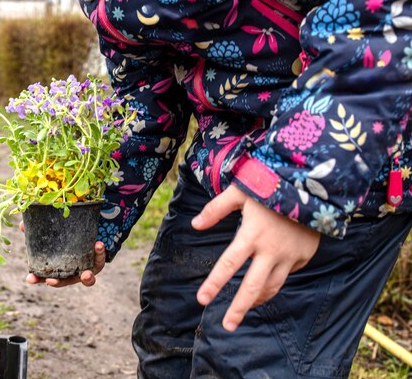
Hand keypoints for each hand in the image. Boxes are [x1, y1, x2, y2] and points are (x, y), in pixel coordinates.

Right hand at [20, 222, 105, 286]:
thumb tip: (22, 225)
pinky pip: (100, 260)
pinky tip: (98, 244)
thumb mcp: (55, 233)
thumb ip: (40, 230)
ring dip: (86, 278)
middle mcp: (72, 272)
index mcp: (59, 267)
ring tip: (85, 274)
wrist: (94, 232)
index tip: (29, 279)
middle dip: (57, 282)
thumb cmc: (68, 236)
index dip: (37, 279)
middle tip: (50, 281)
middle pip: (64, 282)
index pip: (45, 276)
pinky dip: (99, 253)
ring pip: (87, 279)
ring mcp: (86, 269)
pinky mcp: (99, 261)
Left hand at [191, 185, 319, 331]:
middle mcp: (271, 250)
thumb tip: (194, 225)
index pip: (228, 265)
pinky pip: (288, 272)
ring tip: (245, 308)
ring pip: (272, 286)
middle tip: (227, 326)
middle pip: (252, 287)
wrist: (314, 184)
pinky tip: (268, 275)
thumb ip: (216, 209)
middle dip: (238, 309)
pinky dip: (276, 277)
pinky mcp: (305, 256)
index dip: (214, 284)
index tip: (202, 300)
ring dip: (257, 299)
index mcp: (252, 235)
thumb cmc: (271, 184)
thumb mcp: (240, 191)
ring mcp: (291, 255)